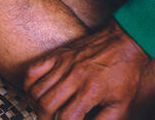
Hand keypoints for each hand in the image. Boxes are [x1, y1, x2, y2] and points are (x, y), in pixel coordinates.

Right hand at [24, 20, 149, 119]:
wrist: (123, 42)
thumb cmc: (125, 74)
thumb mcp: (123, 104)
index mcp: (91, 90)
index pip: (68, 117)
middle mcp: (74, 76)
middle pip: (47, 104)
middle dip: (45, 119)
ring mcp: (62, 63)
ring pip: (36, 89)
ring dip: (35, 105)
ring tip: (42, 112)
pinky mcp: (57, 55)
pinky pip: (33, 70)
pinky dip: (28, 85)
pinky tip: (34, 94)